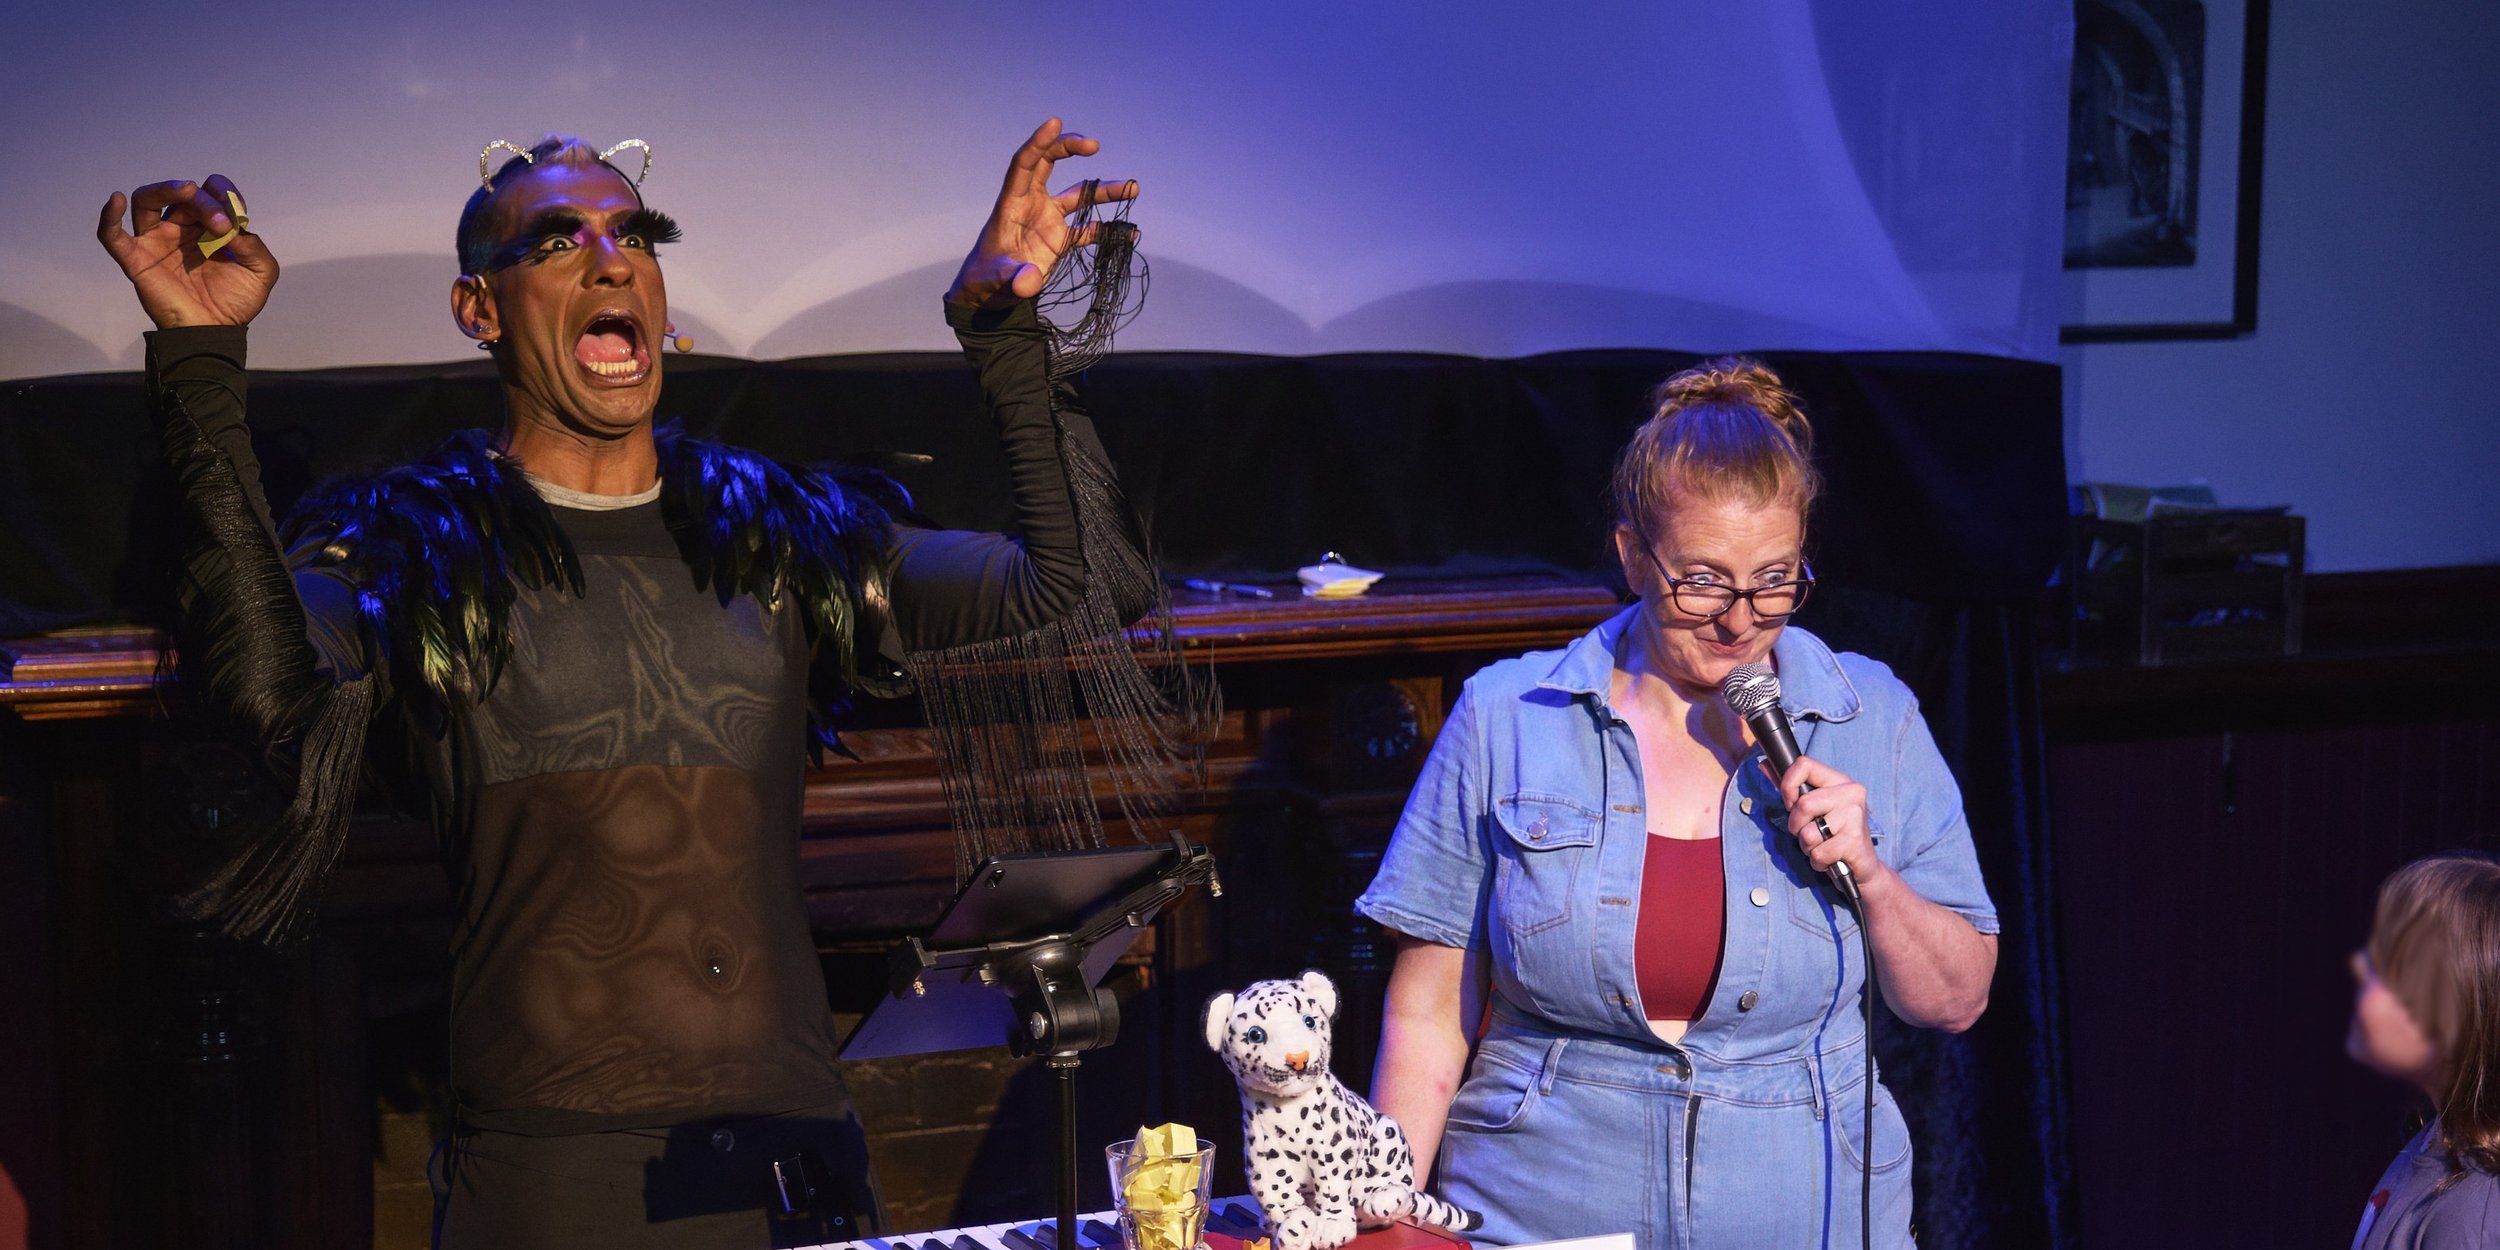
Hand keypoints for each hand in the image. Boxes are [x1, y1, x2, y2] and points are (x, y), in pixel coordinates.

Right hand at [96, 176, 278, 328]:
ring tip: (186, 192)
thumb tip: (235, 228)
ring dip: (165, 189)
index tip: (236, 214)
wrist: (216, 333)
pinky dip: (109, 216)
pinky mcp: (137, 260)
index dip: (222, 193)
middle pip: (181, 195)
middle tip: (221, 224)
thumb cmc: (236, 302)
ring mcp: (156, 241)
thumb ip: (254, 245)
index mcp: (208, 227)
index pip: (209, 192)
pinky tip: (114, 199)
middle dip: (203, 200)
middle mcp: (181, 228)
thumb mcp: (261, 272)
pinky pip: (113, 235)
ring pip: (146, 200)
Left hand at [945, 117, 1136, 308]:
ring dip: (1103, 191)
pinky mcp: (1060, 239)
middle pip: (1050, 164)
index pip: (1025, 164)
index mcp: (1011, 204)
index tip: (1056, 123)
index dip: (1039, 143)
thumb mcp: (995, 280)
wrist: (989, 295)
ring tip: (1133, 189)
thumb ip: (1012, 278)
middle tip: (1094, 145)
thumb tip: (1029, 282)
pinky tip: (1130, 233)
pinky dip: (1109, 230)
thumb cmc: (984, 280)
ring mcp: (1047, 220)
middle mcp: (1031, 204)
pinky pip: (1088, 229)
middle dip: (1069, 148)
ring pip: (1078, 195)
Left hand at [1774, 756, 1891, 893]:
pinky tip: (1831, 858)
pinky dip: (1818, 861)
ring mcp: (1855, 816)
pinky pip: (1818, 853)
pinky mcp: (1855, 841)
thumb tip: (1762, 764)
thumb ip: (1790, 787)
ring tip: (1822, 846)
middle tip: (1808, 833)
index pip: (1804, 764)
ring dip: (1807, 846)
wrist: (1863, 865)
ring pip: (1808, 833)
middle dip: (1796, 826)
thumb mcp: (1814, 807)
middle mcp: (1851, 793)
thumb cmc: (1833, 834)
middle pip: (1803, 804)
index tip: (1790, 804)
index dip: (1787, 785)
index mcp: (1840, 780)